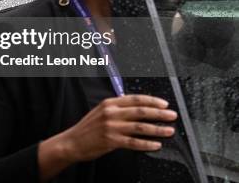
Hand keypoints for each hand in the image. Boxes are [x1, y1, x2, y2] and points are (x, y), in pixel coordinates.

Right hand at [61, 94, 176, 160]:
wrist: (72, 142)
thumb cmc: (87, 129)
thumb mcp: (100, 112)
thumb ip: (116, 108)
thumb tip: (135, 107)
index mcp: (109, 103)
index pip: (135, 99)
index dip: (152, 101)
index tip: (164, 104)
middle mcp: (111, 113)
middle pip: (141, 111)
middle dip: (159, 113)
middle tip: (171, 116)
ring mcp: (111, 127)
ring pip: (140, 127)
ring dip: (157, 129)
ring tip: (169, 130)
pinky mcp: (111, 141)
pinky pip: (134, 142)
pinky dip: (147, 144)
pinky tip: (156, 144)